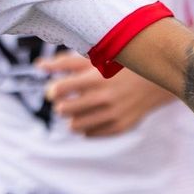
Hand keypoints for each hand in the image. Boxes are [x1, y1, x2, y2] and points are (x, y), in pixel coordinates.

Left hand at [40, 52, 179, 137]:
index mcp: (95, 78)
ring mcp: (113, 115)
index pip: (58, 90)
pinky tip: (91, 115)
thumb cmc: (119, 65)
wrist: (155, 80)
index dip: (52, 91)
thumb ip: (65, 63)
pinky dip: (86, 126)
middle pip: (63, 110)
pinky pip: (90, 134)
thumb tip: (38, 65)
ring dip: (71, 118)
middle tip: (65, 100)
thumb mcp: (94, 60)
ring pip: (74, 126)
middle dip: (60, 105)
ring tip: (77, 109)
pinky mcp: (120, 127)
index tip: (55, 89)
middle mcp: (104, 98)